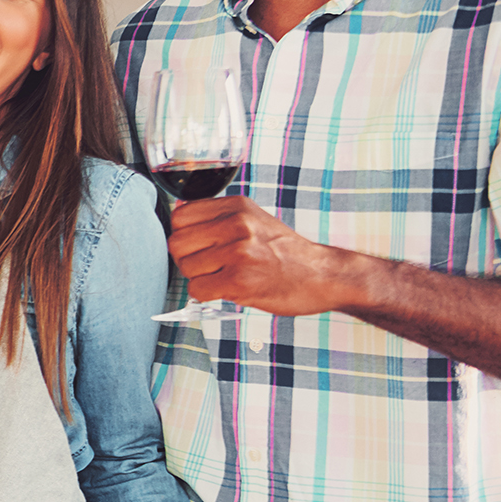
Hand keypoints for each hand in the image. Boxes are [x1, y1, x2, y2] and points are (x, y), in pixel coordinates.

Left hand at [167, 197, 360, 317]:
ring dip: (200, 278)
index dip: (183, 236)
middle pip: (177, 243)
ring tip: (224, 277)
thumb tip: (177, 217)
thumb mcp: (254, 220)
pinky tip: (227, 290)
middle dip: (187, 259)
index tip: (197, 247)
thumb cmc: (285, 253)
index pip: (180, 217)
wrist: (323, 275)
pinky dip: (207, 294)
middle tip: (208, 267)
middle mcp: (237, 224)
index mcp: (236, 206)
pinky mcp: (240, 280)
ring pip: (186, 267)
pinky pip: (197, 289)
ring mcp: (239, 251)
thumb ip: (218, 218)